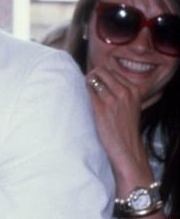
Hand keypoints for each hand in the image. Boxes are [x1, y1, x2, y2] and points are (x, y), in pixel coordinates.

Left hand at [85, 66, 150, 184]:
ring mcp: (113, 99)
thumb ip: (122, 92)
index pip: (113, 71)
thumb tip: (102, 81)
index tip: (96, 80)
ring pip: (94, 79)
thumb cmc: (125, 128)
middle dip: (93, 75)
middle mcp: (124, 92)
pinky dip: (85, 91)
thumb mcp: (131, 105)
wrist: (126, 147)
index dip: (102, 74)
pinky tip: (84, 97)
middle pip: (103, 71)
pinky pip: (89, 92)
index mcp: (134, 90)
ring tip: (85, 88)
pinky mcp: (101, 108)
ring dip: (87, 82)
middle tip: (88, 82)